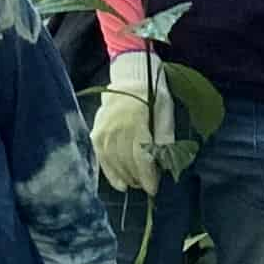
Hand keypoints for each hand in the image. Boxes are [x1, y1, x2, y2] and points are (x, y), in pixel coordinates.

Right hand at [91, 51, 164, 194]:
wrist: (131, 75)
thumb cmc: (153, 94)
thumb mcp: (166, 112)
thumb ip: (165, 137)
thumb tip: (165, 162)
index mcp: (138, 122)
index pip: (141, 157)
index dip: (148, 176)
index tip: (154, 189)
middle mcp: (118, 127)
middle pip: (127, 162)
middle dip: (138, 178)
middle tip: (146, 186)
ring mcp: (105, 129)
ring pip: (113, 162)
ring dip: (124, 177)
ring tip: (134, 184)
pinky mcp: (97, 131)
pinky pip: (102, 156)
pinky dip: (109, 172)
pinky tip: (118, 183)